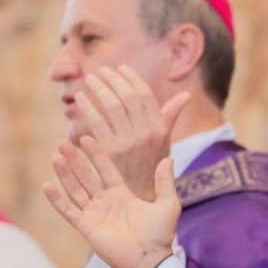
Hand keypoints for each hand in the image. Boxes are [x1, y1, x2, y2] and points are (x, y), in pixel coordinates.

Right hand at [44, 137, 178, 267]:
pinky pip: (68, 211)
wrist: (150, 259)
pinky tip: (47, 185)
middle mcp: (106, 203)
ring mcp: (95, 215)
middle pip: (87, 177)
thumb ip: (165, 182)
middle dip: (76, 160)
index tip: (86, 138)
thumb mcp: (168, 204)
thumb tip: (168, 158)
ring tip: (56, 157)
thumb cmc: (161, 235)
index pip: (106, 169)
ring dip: (65, 174)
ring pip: (75, 190)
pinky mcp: (87, 228)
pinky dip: (57, 200)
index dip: (97, 154)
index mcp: (123, 195)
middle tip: (63, 143)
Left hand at [72, 65, 188, 200]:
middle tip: (101, 71)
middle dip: (113, 80)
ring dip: (99, 88)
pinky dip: (88, 107)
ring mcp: (128, 142)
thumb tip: (186, 95)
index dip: (132, 78)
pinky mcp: (110, 151)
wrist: (139, 198)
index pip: (145, 95)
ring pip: (112, 106)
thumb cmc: (150, 168)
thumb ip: (170, 116)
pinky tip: (81, 99)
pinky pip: (97, 122)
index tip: (120, 68)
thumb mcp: (164, 143)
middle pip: (128, 97)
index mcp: (160, 129)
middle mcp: (146, 134)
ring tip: (89, 79)